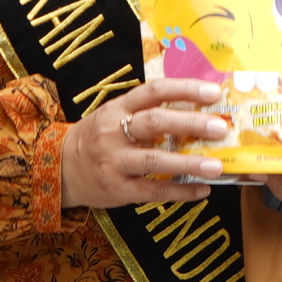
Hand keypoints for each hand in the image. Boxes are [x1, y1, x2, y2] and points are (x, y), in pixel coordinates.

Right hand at [59, 76, 233, 209]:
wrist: (60, 169)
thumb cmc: (98, 138)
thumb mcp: (114, 117)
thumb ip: (148, 113)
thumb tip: (199, 111)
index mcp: (116, 108)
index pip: (153, 91)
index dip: (184, 89)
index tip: (214, 92)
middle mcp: (113, 132)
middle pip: (154, 122)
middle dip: (190, 123)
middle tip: (220, 128)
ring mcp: (113, 162)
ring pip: (154, 160)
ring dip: (188, 164)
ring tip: (216, 166)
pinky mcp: (117, 189)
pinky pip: (152, 191)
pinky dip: (179, 192)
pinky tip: (201, 191)